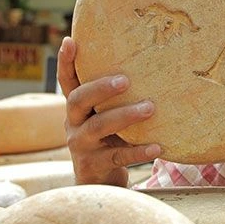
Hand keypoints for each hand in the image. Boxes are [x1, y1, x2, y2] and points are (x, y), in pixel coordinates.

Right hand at [57, 37, 160, 186]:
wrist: (101, 183)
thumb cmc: (110, 139)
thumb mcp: (106, 116)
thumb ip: (115, 98)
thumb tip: (148, 65)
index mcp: (77, 109)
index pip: (67, 82)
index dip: (66, 63)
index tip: (70, 41)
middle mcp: (74, 124)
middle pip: (78, 100)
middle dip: (100, 88)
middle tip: (126, 80)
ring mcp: (82, 146)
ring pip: (98, 126)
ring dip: (125, 116)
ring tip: (150, 108)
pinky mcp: (96, 166)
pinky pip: (118, 156)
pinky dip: (139, 151)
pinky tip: (158, 147)